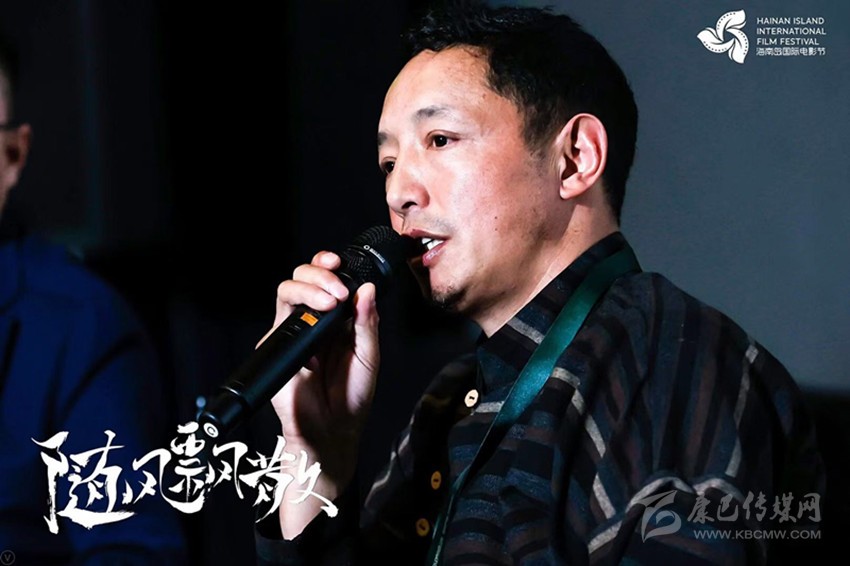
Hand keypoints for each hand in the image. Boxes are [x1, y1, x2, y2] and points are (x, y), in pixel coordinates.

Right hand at [261, 251, 379, 536]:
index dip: (329, 265)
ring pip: (286, 292)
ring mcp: (293, 332)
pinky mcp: (277, 348)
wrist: (333, 432)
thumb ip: (367, 323)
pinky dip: (298, 318)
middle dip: (319, 273)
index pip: (327, 280)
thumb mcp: (369, 356)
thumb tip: (368, 289)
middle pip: (302, 278)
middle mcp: (313, 321)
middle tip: (339, 290)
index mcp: (336, 319)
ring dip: (309, 288)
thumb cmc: (352, 396)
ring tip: (330, 301)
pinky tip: (316, 332)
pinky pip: (279, 323)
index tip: (341, 263)